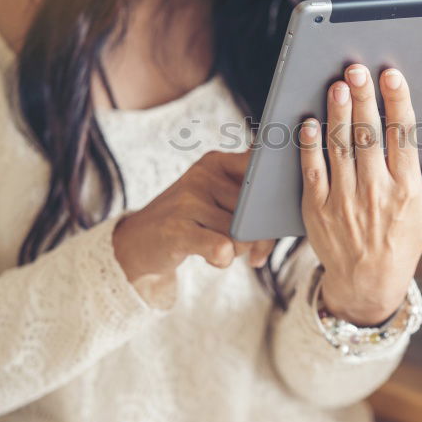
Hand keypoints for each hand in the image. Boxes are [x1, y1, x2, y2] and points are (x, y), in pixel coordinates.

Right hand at [112, 150, 276, 307]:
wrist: (138, 241)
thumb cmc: (189, 222)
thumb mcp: (215, 197)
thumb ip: (248, 196)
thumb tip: (283, 211)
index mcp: (216, 162)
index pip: (262, 174)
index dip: (276, 200)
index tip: (280, 219)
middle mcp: (202, 176)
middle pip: (256, 210)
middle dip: (260, 236)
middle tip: (254, 251)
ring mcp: (187, 201)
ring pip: (241, 233)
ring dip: (237, 250)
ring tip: (220, 248)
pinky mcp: (176, 229)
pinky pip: (221, 247)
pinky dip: (222, 258)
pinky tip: (213, 258)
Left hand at [298, 64, 421, 325]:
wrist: (369, 278)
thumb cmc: (407, 233)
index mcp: (408, 187)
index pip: (403, 136)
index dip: (397, 102)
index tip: (391, 74)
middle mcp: (377, 192)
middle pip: (368, 136)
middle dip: (363, 99)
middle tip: (356, 69)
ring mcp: (345, 201)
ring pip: (340, 148)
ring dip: (337, 114)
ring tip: (335, 86)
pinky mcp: (318, 209)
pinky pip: (313, 171)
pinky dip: (309, 145)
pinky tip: (309, 122)